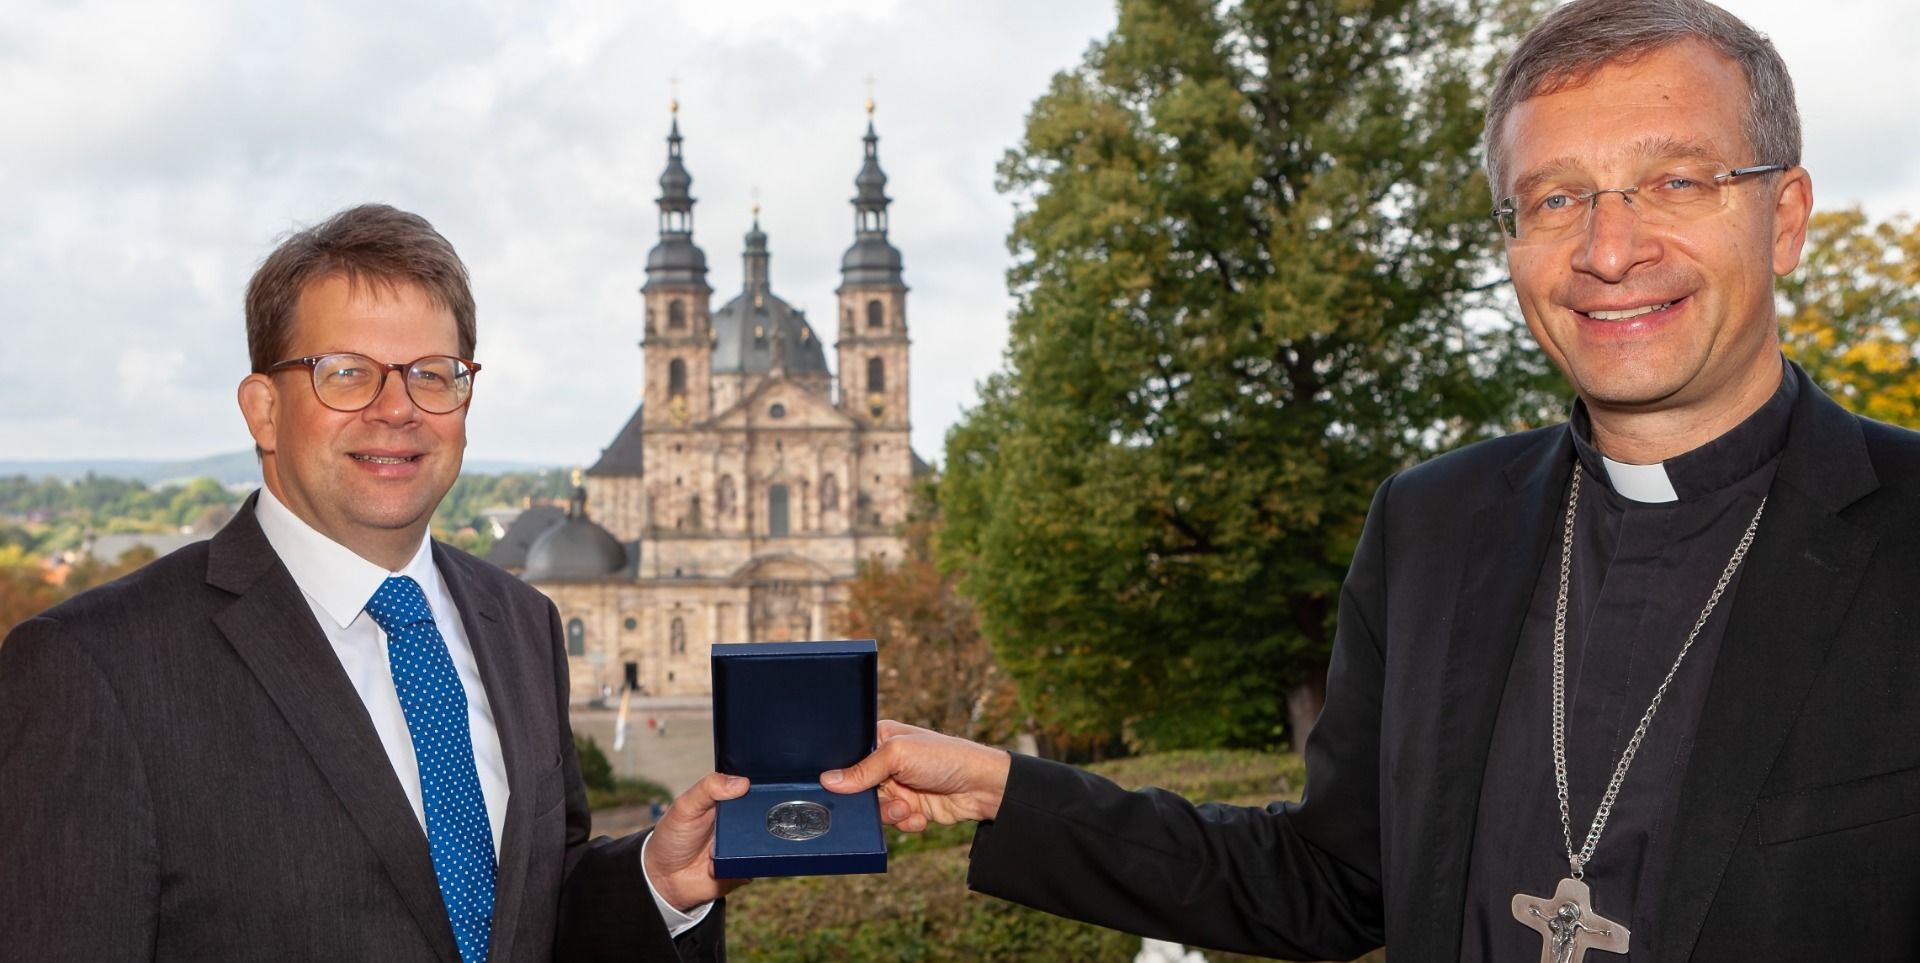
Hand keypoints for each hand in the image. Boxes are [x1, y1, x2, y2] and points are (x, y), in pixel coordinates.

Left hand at [641, 771, 751, 912]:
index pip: (752, 789)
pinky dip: (749, 863)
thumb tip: (743, 782)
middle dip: (762, 816)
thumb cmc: (673, 837)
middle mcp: (739, 823)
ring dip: (752, 843)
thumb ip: (708, 789)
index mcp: (727, 802)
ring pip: (765, 840)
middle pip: (764, 815)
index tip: (768, 784)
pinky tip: (727, 862)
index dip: (760, 787)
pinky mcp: (746, 867)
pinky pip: (759, 864)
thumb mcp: (685, 806)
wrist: (665, 878)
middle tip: (744, 821)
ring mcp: (744, 846)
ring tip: (726, 846)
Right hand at [819, 720, 1011, 831]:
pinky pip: (894, 823)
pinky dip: (906, 823)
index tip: (841, 787)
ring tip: (908, 808)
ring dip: (891, 813)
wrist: (982, 786)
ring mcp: (899, 786)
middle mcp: (887, 763)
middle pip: (858, 789)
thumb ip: (863, 769)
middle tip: (886, 798)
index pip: (849, 757)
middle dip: (871, 800)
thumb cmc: (945, 757)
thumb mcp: (898, 755)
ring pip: (875, 809)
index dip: (844, 774)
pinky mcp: (911, 808)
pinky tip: (921, 815)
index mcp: (881, 739)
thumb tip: (828, 780)